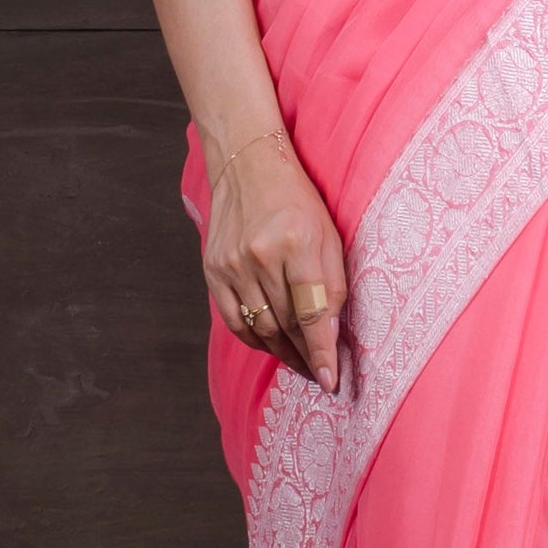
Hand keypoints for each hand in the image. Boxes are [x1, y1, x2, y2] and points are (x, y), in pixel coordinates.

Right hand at [204, 133, 346, 392]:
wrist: (248, 166)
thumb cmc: (298, 201)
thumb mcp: (330, 236)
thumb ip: (334, 285)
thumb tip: (332, 338)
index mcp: (297, 244)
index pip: (311, 313)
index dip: (322, 353)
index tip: (331, 381)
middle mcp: (260, 256)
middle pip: (285, 325)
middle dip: (306, 357)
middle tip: (321, 375)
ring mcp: (231, 265)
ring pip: (259, 328)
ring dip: (282, 353)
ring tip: (302, 364)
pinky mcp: (213, 269)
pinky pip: (234, 320)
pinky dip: (254, 338)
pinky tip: (272, 345)